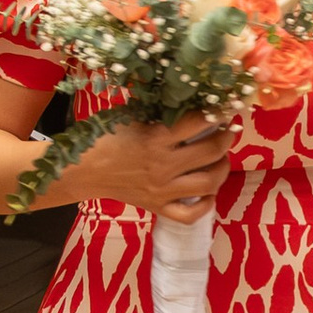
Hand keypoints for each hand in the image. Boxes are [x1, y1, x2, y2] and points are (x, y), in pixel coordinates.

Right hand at [74, 112, 232, 223]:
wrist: (84, 170)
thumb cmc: (106, 139)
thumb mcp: (131, 116)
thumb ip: (159, 111)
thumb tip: (189, 98)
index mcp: (156, 139)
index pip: (198, 122)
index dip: (217, 113)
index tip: (225, 109)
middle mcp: (163, 166)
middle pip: (211, 152)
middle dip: (227, 138)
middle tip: (228, 132)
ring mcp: (163, 191)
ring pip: (208, 184)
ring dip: (222, 169)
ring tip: (221, 160)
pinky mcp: (158, 208)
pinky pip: (191, 215)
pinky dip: (207, 205)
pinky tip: (208, 193)